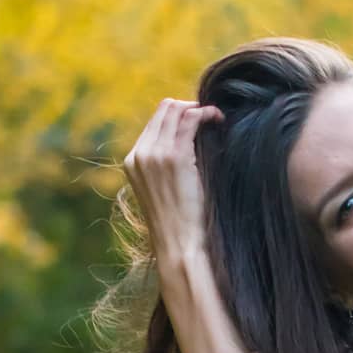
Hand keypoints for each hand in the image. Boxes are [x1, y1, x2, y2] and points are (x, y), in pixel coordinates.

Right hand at [122, 98, 224, 265]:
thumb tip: (190, 148)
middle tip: (211, 118)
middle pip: (164, 110)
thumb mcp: (165, 191)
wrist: (179, 245)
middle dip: (188, 108)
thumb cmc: (179, 225)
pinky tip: (219, 120)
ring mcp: (155, 153)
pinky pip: (190, 119)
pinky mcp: (174, 157)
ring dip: (199, 109)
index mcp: (133, 161)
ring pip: (175, 109)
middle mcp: (140, 153)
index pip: (154, 122)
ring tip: (217, 119)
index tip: (199, 123)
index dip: (178, 116)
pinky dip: (206, 114)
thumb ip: (168, 168)